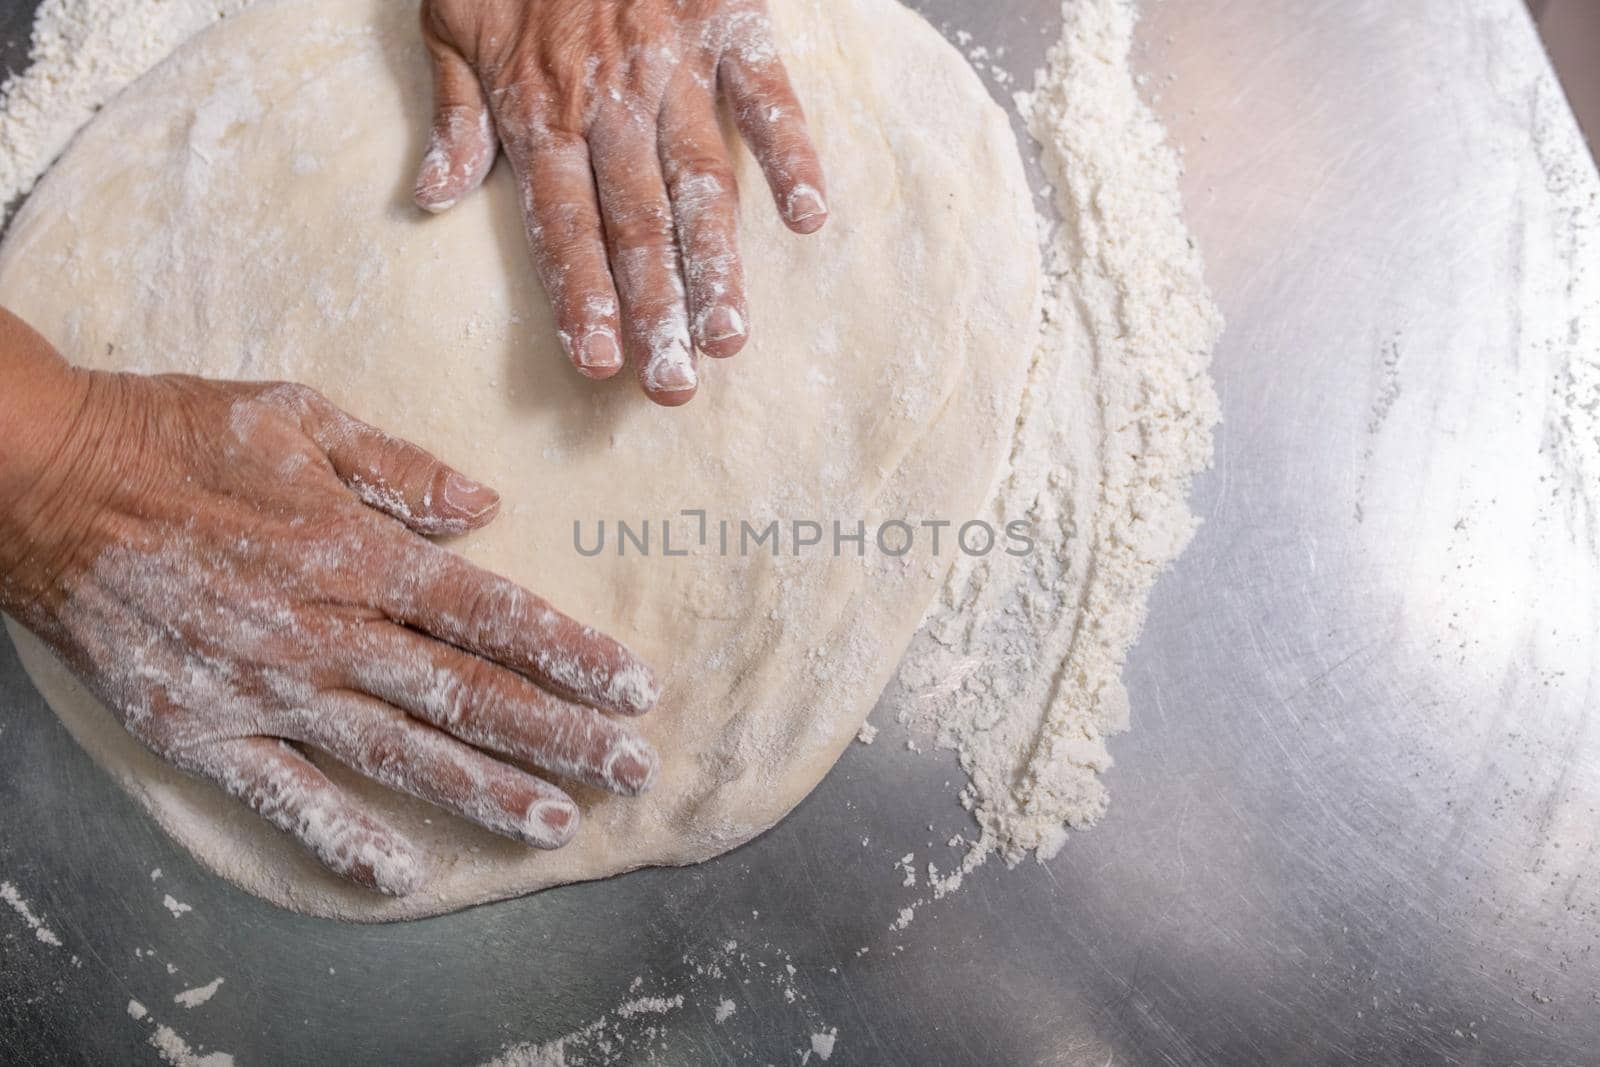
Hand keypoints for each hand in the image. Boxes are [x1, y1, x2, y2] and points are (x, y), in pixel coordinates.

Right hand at [0, 311, 659, 895]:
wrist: (44, 481)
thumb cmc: (176, 434)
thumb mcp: (299, 416)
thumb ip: (399, 467)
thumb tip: (485, 508)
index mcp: (358, 552)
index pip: (492, 616)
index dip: (572, 656)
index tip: (634, 689)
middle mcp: (326, 630)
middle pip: (467, 695)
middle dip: (560, 736)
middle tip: (632, 770)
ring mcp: (265, 689)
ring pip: (399, 754)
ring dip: (483, 793)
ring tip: (554, 824)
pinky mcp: (201, 730)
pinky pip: (284, 797)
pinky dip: (343, 837)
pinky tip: (401, 874)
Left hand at [412, 0, 827, 405]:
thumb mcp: (447, 19)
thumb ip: (455, 112)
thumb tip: (438, 196)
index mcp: (539, 108)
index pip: (561, 225)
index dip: (581, 298)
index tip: (598, 365)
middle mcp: (608, 101)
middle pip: (635, 224)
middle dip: (655, 311)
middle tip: (676, 385)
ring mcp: (672, 65)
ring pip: (698, 182)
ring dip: (717, 264)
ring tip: (731, 336)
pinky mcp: (727, 23)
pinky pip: (766, 95)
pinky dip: (789, 151)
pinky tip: (809, 215)